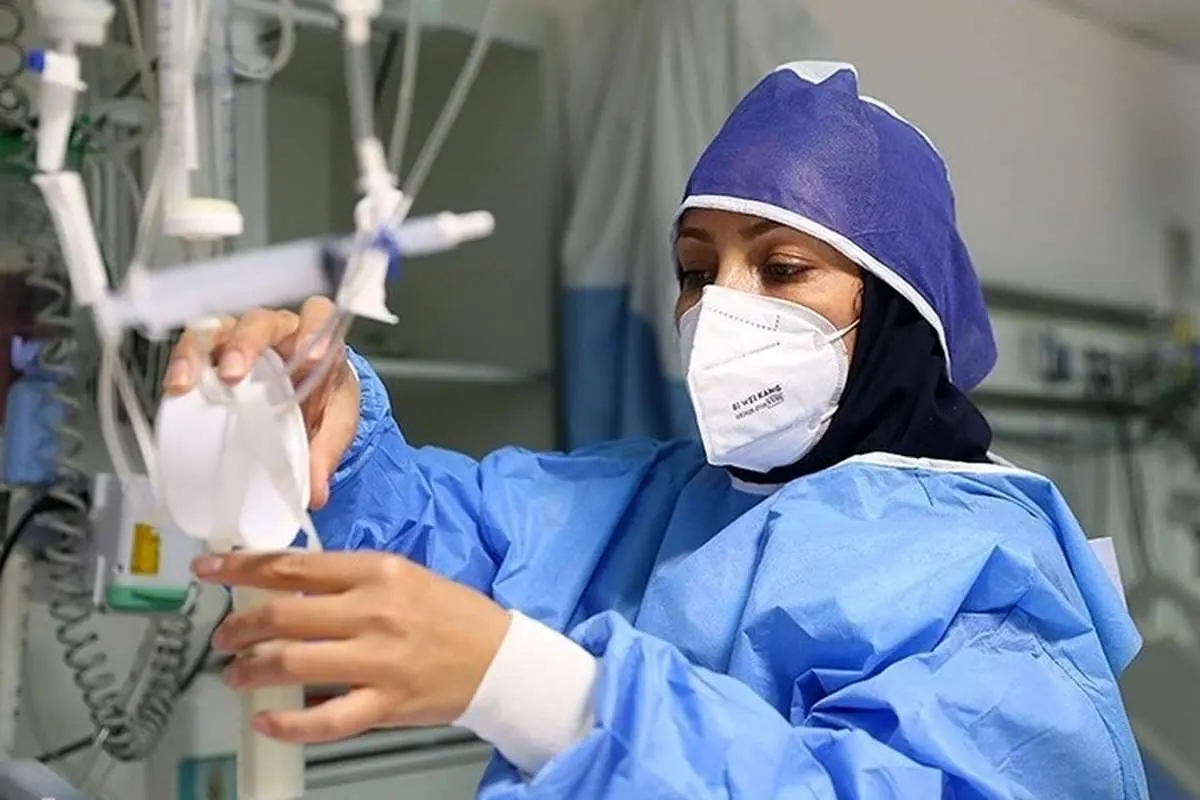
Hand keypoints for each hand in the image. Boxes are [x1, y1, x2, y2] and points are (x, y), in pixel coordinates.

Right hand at [163, 297, 356, 507]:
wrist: (309, 406)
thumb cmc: (321, 401)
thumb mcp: (333, 425)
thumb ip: (326, 453)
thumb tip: (315, 493)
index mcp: (314, 340)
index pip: (318, 314)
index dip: (314, 329)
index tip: (310, 358)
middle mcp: (277, 333)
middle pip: (259, 322)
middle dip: (245, 344)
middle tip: (235, 373)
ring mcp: (241, 341)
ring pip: (220, 328)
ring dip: (204, 351)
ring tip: (194, 381)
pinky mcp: (212, 356)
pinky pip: (193, 349)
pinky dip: (183, 364)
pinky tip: (178, 387)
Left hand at [192, 550, 511, 743]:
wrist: (500, 657)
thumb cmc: (450, 614)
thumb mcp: (402, 576)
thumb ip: (348, 581)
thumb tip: (287, 590)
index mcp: (377, 571)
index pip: (293, 566)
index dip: (241, 568)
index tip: (208, 568)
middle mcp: (373, 611)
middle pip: (283, 615)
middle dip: (239, 626)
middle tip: (224, 635)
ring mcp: (378, 660)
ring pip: (292, 662)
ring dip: (250, 669)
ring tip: (236, 673)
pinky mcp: (386, 703)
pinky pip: (325, 719)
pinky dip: (286, 722)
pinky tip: (265, 719)